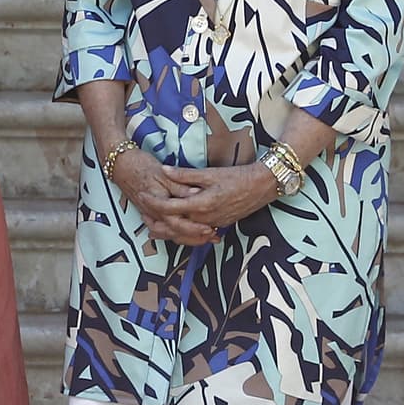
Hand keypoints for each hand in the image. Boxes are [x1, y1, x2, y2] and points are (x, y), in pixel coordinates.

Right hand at [109, 149, 217, 246]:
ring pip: (170, 233)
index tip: (210, 229)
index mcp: (159, 204)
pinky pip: (164, 228)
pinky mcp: (150, 212)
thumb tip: (196, 192)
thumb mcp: (162, 173)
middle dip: (195, 237)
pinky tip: (185, 232)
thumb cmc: (139, 166)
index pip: (179, 223)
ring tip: (204, 237)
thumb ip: (179, 184)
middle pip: (176, 233)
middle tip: (212, 237)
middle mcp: (155, 213)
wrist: (120, 164)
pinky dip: (176, 232)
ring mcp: (152, 214)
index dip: (196, 228)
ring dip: (187, 237)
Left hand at [149, 164, 279, 235]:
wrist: (262, 187)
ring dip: (166, 229)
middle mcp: (205, 219)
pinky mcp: (218, 226)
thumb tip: (163, 170)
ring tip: (152, 222)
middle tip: (141, 211)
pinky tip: (175, 226)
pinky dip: (181, 231)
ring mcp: (212, 225)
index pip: (169, 208)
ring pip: (183, 233)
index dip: (153, 202)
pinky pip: (194, 233)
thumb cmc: (237, 177)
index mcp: (201, 204)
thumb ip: (185, 174)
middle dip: (154, 219)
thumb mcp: (210, 173)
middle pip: (173, 226)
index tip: (142, 195)